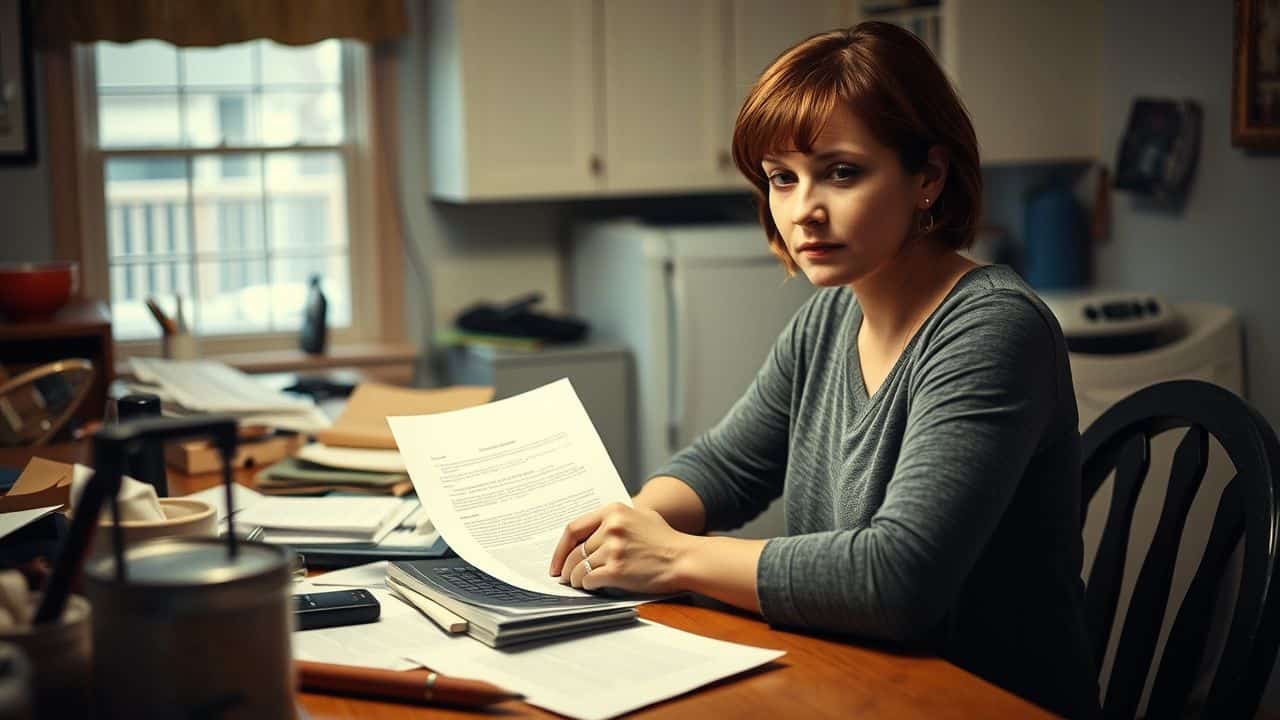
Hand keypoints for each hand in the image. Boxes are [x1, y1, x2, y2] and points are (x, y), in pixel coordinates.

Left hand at [547, 502, 692, 593]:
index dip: (560, 548)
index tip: (556, 560)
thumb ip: (617, 518)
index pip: (573, 528)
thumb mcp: (641, 515)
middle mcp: (611, 527)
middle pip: (575, 551)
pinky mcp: (617, 570)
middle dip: (566, 567)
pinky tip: (591, 587)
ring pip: (579, 568)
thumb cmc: (665, 539)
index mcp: (613, 511)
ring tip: (578, 583)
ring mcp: (614, 549)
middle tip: (564, 576)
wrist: (684, 558)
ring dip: (576, 578)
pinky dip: (587, 586)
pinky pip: (589, 580)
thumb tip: (594, 530)